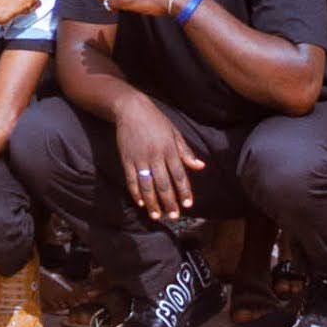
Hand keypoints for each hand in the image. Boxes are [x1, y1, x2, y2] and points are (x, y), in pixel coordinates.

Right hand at [115, 104, 199, 222]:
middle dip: (169, 202)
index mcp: (169, 149)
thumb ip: (186, 152)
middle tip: (174, 217)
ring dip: (153, 203)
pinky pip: (131, 179)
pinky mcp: (126, 159)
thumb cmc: (156, 121)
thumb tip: (200, 166)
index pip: (179, 175)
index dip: (184, 191)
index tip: (188, 205)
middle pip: (163, 184)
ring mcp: (139, 158)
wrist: (131, 109)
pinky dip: (136, 193)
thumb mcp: (175, 133)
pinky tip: (141, 203)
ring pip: (147, 185)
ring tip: (157, 216)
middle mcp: (155, 156)